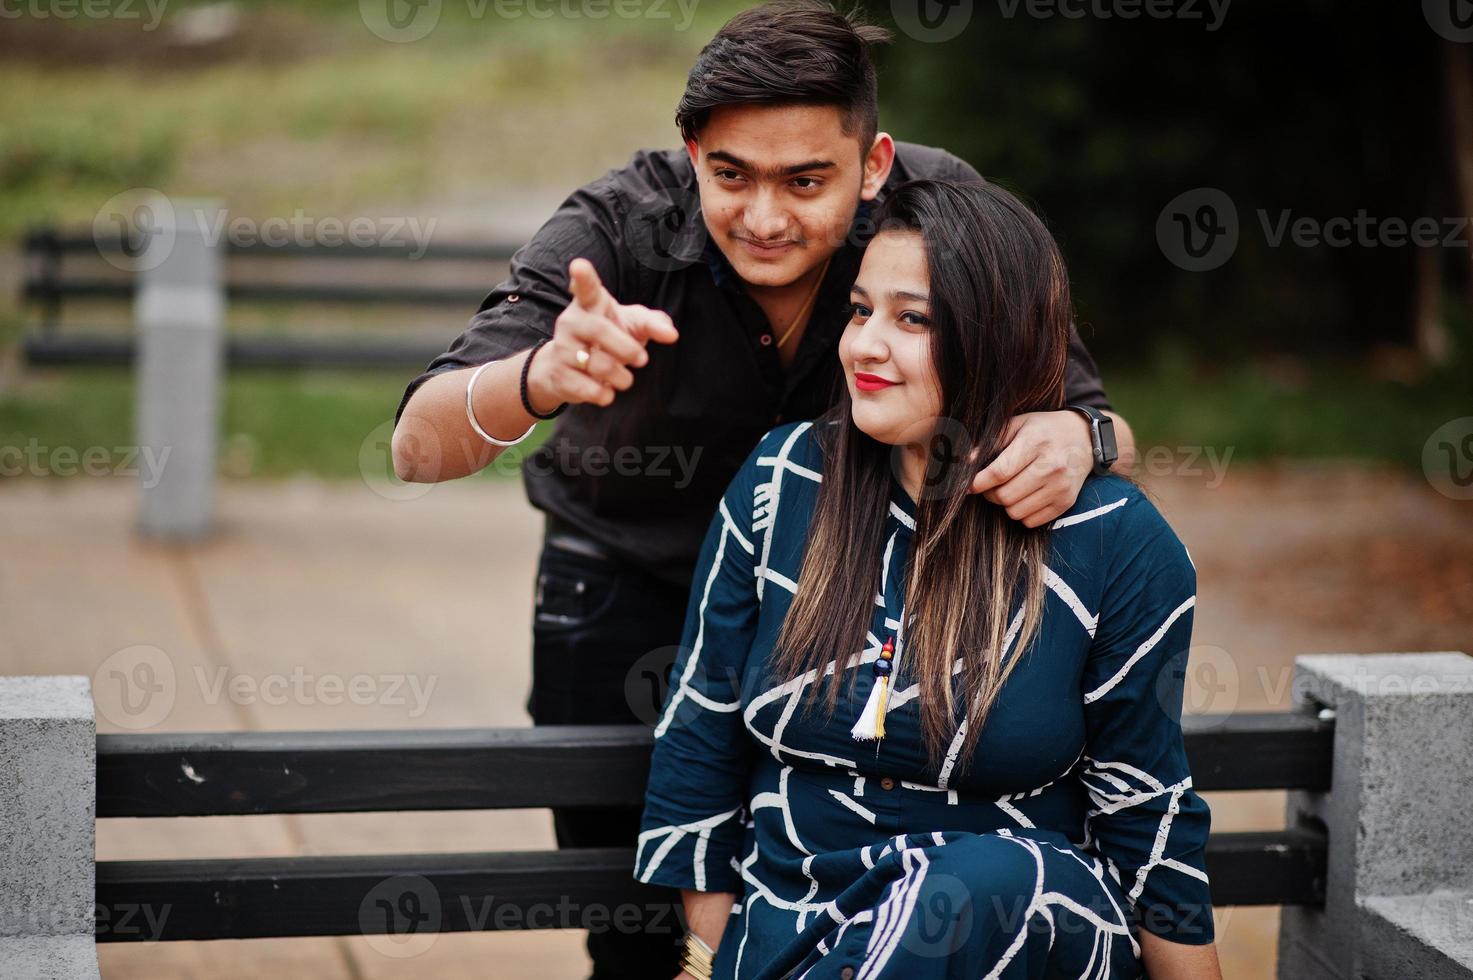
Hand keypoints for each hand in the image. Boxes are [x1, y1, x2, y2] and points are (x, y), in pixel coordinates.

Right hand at [527, 257, 679, 409]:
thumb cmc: (608, 338)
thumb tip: (672, 334)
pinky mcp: (558, 374)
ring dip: (621, 377)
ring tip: (625, 379)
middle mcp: (571, 321)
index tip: (579, 266)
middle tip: (642, 360)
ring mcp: (561, 347)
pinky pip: (587, 388)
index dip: (583, 277)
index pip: (586, 287)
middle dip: (627, 349)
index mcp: (590, 303)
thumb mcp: (632, 325)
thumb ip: (653, 324)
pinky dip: (604, 394)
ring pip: (597, 364)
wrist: (566, 368)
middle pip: (600, 331)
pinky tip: (607, 392)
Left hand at [970, 410, 1095, 527]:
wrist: (1084, 438)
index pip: (999, 472)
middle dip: (990, 494)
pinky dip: (1022, 513)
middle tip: (990, 486)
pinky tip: (1025, 497)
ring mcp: (1060, 486)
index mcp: (1035, 442)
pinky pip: (1031, 521)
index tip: (968, 485)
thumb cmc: (1044, 430)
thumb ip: (991, 442)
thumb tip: (966, 462)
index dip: (978, 482)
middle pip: (1005, 496)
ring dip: (1005, 504)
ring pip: (1016, 512)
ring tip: (1009, 489)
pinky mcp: (1066, 502)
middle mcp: (1050, 466)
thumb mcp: (1018, 424)